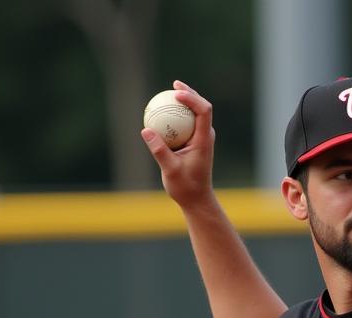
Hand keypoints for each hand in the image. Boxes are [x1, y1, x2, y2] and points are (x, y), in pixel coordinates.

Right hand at [141, 80, 214, 208]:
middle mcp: (205, 137)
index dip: (192, 97)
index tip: (175, 93)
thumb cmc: (185, 187)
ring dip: (184, 102)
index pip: (203, 111)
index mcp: (203, 140)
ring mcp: (201, 139)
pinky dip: (177, 115)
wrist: (196, 199)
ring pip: (195, 114)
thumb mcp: (170, 170)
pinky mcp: (195, 143)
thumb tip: (146, 130)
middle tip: (174, 84)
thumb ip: (159, 150)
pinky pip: (186, 124)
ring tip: (169, 92)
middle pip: (201, 107)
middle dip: (189, 93)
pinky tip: (163, 112)